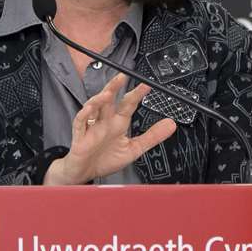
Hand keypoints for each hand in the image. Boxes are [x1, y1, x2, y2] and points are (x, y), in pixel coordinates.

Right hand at [44, 73, 176, 185]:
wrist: (86, 173)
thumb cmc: (106, 159)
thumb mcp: (134, 148)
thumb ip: (152, 136)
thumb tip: (171, 124)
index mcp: (118, 123)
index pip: (128, 104)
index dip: (137, 94)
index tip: (147, 85)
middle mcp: (105, 121)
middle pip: (109, 100)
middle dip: (114, 87)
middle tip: (122, 76)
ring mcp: (92, 127)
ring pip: (94, 107)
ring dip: (99, 99)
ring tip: (107, 94)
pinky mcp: (80, 136)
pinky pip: (80, 123)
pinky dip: (84, 115)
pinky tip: (90, 109)